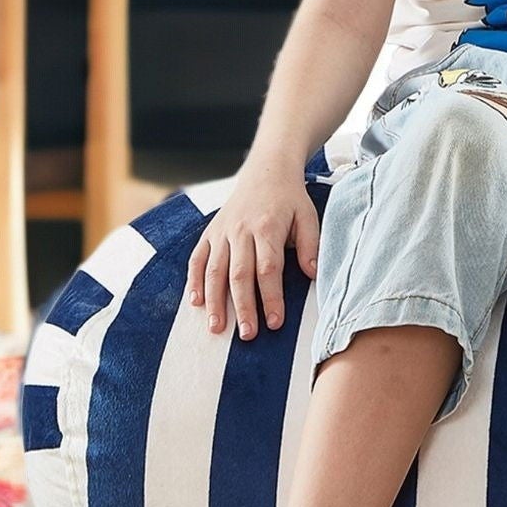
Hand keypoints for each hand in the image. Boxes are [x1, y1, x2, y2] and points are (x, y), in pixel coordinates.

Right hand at [187, 160, 320, 337]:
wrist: (265, 171)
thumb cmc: (290, 200)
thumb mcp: (307, 217)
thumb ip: (311, 246)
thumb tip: (312, 275)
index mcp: (267, 228)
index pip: (268, 269)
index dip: (271, 297)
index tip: (275, 322)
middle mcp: (240, 231)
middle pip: (239, 275)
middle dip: (242, 307)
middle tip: (247, 335)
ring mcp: (222, 232)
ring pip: (215, 270)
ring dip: (215, 301)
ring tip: (217, 328)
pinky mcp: (209, 232)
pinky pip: (198, 258)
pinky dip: (194, 280)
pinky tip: (195, 302)